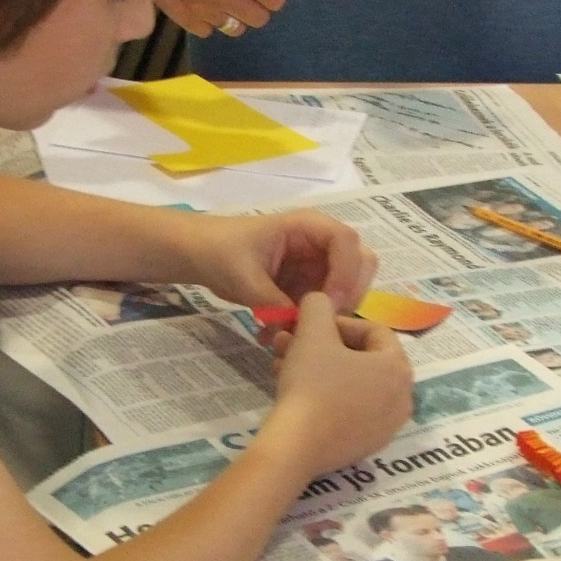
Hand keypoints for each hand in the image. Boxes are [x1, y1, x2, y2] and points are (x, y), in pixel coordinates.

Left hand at [175, 210, 376, 313]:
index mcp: (307, 226)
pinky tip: (287, 335)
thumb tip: (300, 330)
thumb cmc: (219, 251)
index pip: (347, 241)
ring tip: (298, 332)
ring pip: (349, 289)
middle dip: (348, 295)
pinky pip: (327, 305)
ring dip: (332, 314)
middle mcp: (321, 243)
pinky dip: (315, 322)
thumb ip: (274, 303)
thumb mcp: (244, 278)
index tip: (330, 304)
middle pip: (361, 263)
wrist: (199, 254)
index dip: (346, 273)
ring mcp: (318, 264)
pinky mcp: (311, 285)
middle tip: (324, 322)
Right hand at [266, 292, 412, 479]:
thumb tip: (320, 301)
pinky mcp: (368, 446)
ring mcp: (387, 426)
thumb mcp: (313, 333)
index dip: (337, 322)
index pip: (373, 331)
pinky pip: (351, 410)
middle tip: (291, 344)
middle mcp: (403, 397)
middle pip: (361, 359)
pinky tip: (296, 394)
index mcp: (398, 367)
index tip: (308, 325)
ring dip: (320, 369)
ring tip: (284, 366)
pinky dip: (327, 397)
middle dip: (322, 346)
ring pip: (352, 384)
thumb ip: (319, 306)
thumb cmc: (311, 384)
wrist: (296, 447)